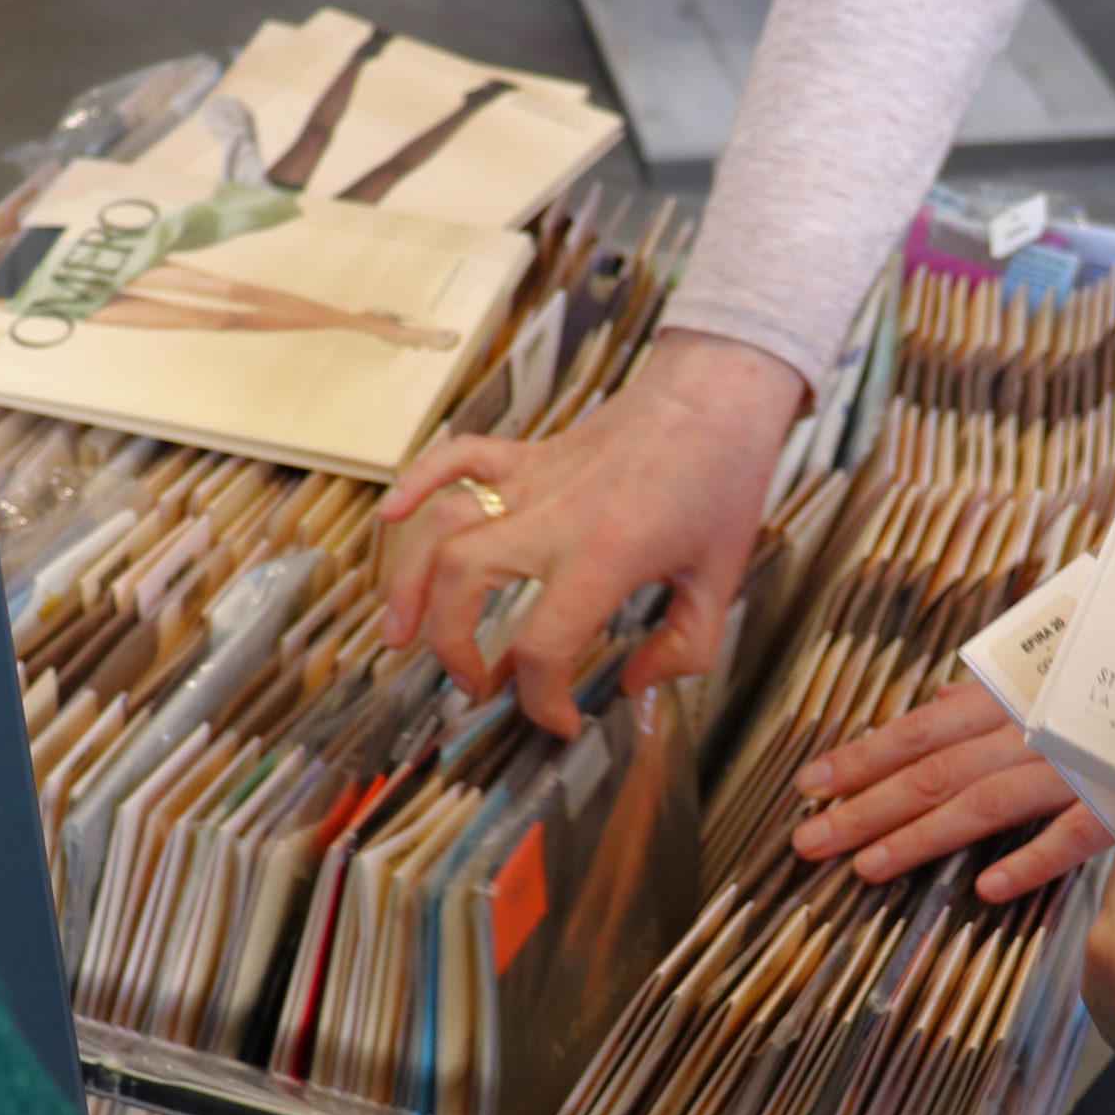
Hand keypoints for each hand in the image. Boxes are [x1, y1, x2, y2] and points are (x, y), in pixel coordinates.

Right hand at [377, 331, 805, 734]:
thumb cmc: (723, 480)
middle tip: (472, 682)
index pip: (544, 646)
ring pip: (442, 527)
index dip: (543, 700)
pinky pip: (456, 458)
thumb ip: (683, 649)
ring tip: (400, 634)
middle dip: (450, 645)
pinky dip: (415, 483)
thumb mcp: (721, 581)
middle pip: (462, 582)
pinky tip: (391, 517)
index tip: (559, 720)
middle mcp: (553, 518)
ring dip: (409, 583)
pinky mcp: (528, 452)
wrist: (716, 394)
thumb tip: (637, 683)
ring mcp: (532, 480)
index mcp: (603, 558)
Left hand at [791, 683, 1114, 902]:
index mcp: (1009, 692)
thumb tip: (938, 704)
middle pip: (932, 772)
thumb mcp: (1051, 661)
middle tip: (808, 843)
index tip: (810, 784)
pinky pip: (1072, 834)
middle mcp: (1029, 725)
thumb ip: (995, 692)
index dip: (862, 756)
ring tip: (866, 868)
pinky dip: (1030, 859)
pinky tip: (986, 889)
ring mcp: (1073, 762)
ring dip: (919, 837)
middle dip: (863, 808)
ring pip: (983, 803)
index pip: (918, 729)